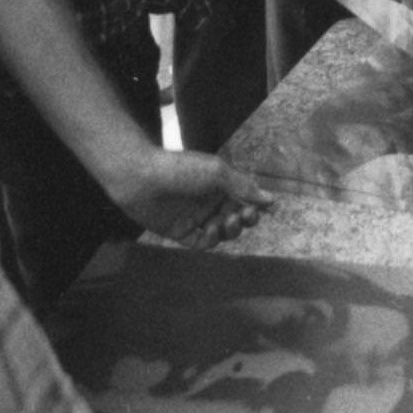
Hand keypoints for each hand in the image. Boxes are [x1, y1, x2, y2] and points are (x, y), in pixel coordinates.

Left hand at [109, 146, 271, 247]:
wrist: (142, 178)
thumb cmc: (181, 169)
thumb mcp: (217, 172)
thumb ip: (243, 187)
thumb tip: (270, 199)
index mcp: (219, 185)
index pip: (244, 201)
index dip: (255, 208)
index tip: (263, 211)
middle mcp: (209, 202)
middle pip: (235, 219)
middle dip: (243, 220)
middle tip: (242, 217)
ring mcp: (194, 218)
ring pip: (220, 234)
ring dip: (227, 231)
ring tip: (224, 223)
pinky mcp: (180, 233)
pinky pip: (201, 243)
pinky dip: (209, 241)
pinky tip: (209, 232)